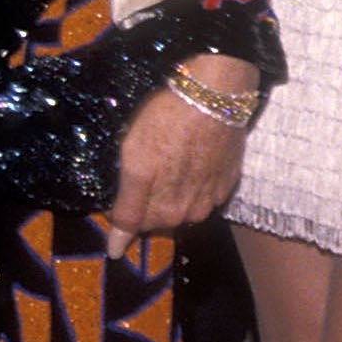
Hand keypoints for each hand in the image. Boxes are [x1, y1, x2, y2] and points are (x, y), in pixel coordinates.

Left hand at [103, 56, 253, 255]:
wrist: (214, 93)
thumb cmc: (165, 119)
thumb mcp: (132, 158)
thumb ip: (125, 207)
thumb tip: (117, 249)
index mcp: (158, 209)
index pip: (130, 228)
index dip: (116, 219)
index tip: (112, 206)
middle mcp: (185, 212)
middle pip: (157, 221)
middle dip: (145, 206)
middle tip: (142, 173)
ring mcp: (210, 198)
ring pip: (183, 211)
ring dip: (172, 198)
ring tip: (169, 165)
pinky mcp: (228, 182)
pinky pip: (206, 197)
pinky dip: (196, 186)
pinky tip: (192, 162)